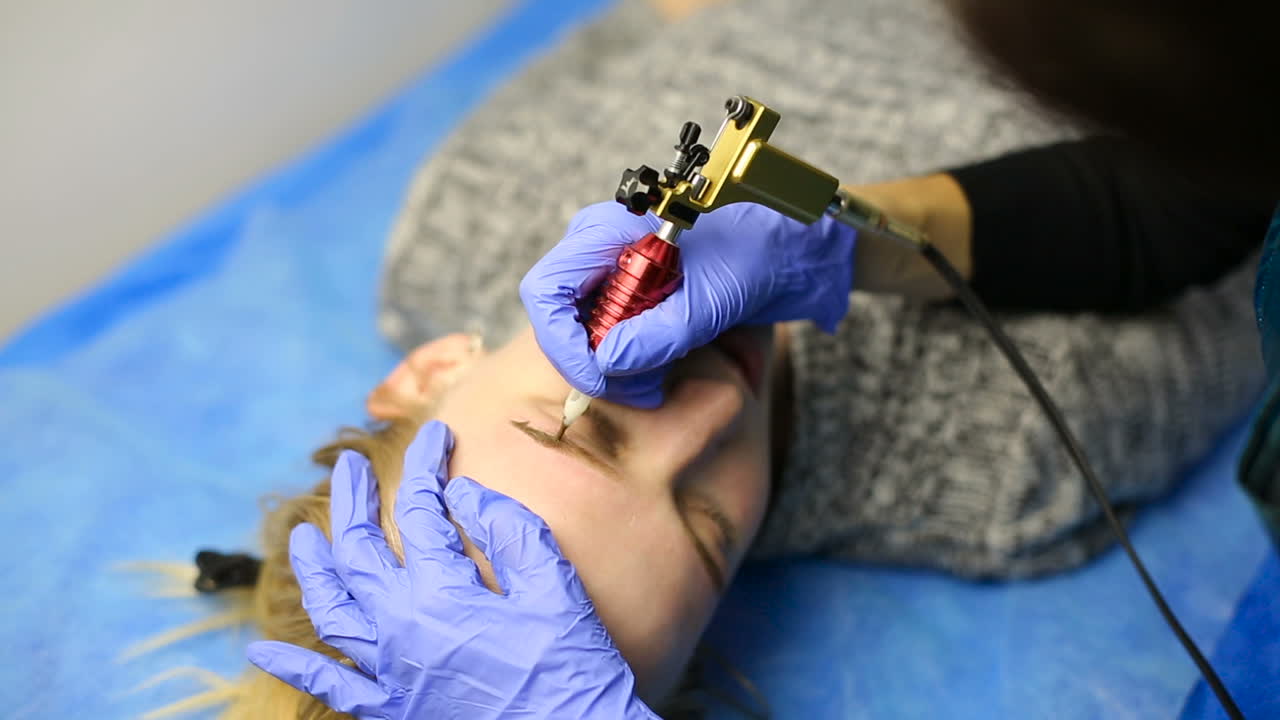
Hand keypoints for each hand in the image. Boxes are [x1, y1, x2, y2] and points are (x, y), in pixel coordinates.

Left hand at [247, 421, 657, 719]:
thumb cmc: (570, 666)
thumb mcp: (553, 585)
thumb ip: (507, 528)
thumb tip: (462, 492)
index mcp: (441, 593)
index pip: (421, 511)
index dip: (426, 465)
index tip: (435, 435)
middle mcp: (400, 630)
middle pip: (357, 550)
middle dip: (351, 500)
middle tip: (349, 467)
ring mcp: (390, 674)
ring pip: (330, 612)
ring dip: (311, 569)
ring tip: (301, 536)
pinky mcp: (393, 712)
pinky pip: (331, 688)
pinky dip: (293, 667)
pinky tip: (262, 650)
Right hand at [520, 201, 855, 406]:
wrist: (799, 249)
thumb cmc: (760, 250)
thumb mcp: (712, 297)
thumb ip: (658, 333)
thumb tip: (605, 363)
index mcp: (607, 232)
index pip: (547, 291)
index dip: (562, 341)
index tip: (598, 376)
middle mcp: (602, 252)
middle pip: (562, 318)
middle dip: (593, 361)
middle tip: (644, 386)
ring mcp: (617, 277)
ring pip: (586, 336)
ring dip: (617, 367)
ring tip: (661, 377)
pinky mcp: (637, 301)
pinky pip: (612, 340)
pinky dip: (633, 362)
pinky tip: (665, 366)